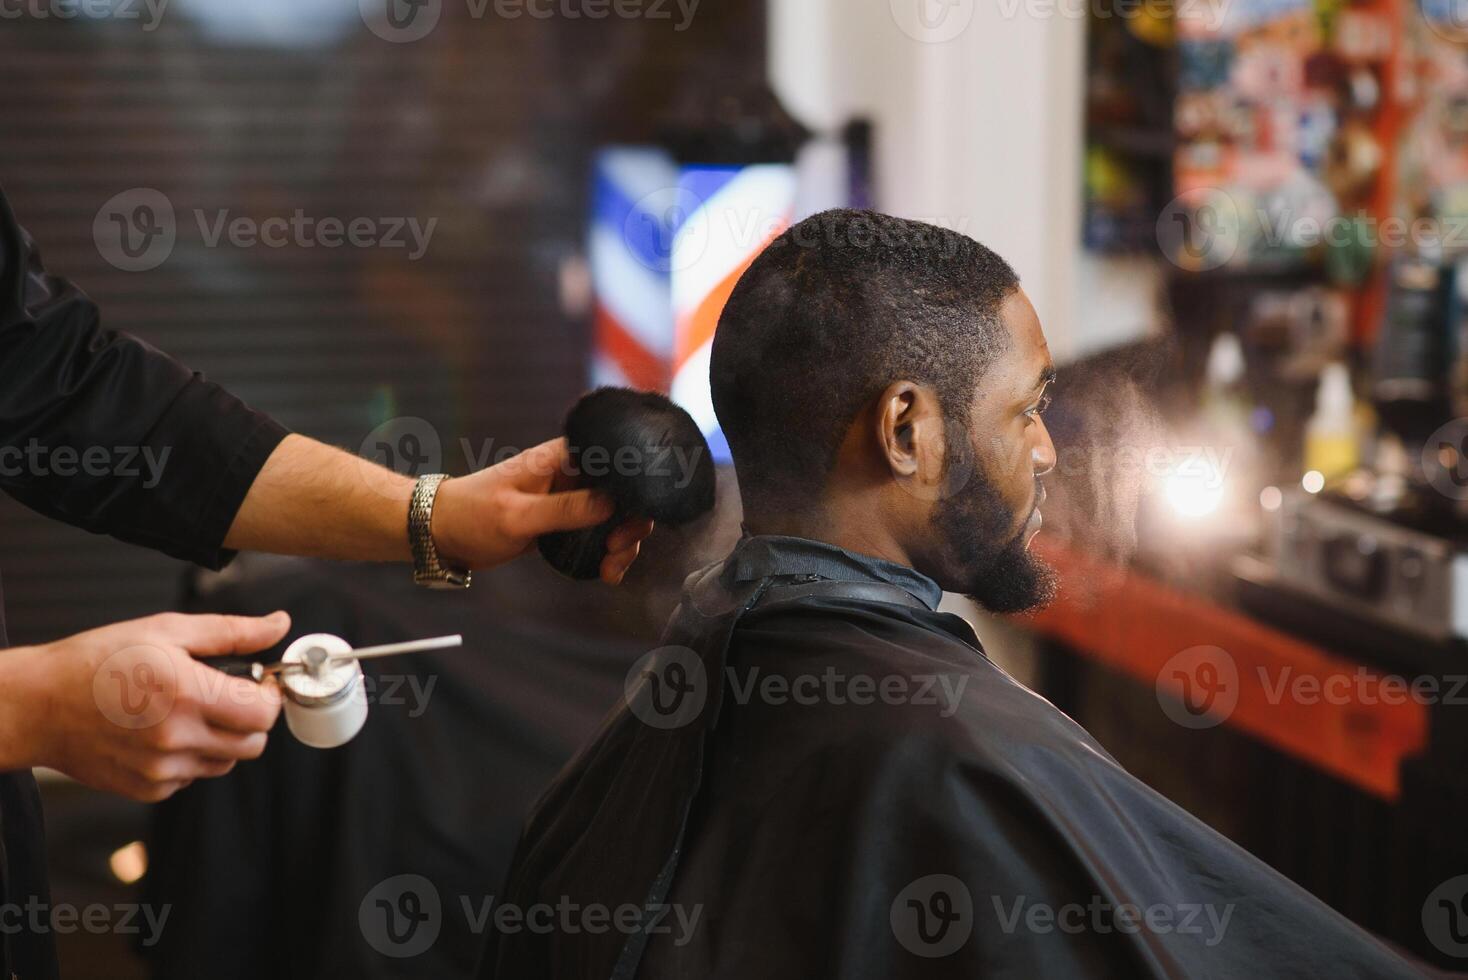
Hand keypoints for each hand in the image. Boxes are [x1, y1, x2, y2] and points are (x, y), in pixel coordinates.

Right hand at [0, 611, 290, 801]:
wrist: (40, 704)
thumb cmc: (100, 660)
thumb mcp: (167, 630)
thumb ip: (232, 632)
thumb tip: (279, 625)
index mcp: (186, 693)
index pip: (264, 713)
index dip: (270, 696)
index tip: (258, 683)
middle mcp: (176, 737)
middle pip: (253, 744)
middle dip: (252, 719)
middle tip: (228, 695)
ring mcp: (161, 769)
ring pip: (226, 762)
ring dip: (222, 739)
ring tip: (188, 711)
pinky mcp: (147, 789)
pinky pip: (193, 776)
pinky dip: (190, 756)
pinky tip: (162, 732)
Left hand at [430, 437, 654, 584]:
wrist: (442, 531)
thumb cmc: (471, 514)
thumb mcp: (517, 515)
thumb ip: (564, 509)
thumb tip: (610, 504)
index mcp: (561, 457)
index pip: (615, 463)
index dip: (630, 493)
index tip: (622, 525)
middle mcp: (570, 474)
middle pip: (622, 494)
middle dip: (629, 525)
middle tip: (616, 552)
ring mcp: (569, 498)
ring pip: (614, 516)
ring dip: (621, 544)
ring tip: (610, 570)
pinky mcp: (564, 520)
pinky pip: (598, 533)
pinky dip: (607, 552)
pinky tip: (605, 572)